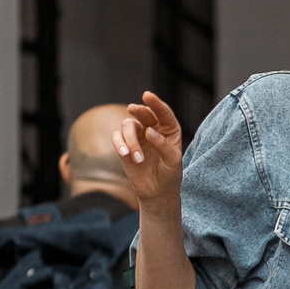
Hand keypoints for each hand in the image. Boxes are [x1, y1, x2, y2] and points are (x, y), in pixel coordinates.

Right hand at [117, 91, 184, 208]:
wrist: (157, 193)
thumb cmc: (170, 175)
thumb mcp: (172, 161)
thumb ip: (163, 145)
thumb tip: (149, 131)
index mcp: (169, 130)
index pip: (163, 113)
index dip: (156, 103)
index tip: (147, 95)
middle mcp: (153, 129)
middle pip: (144, 113)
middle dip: (139, 110)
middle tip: (132, 109)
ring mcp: (138, 136)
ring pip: (127, 125)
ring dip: (130, 139)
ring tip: (137, 157)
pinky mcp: (125, 146)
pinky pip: (117, 137)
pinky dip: (119, 143)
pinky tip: (125, 154)